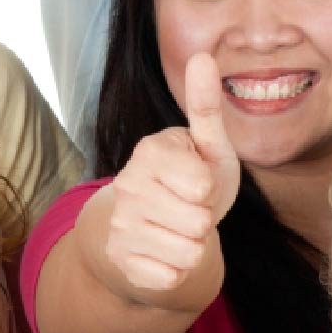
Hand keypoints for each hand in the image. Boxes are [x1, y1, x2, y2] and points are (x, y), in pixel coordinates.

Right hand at [96, 52, 241, 291]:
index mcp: (149, 152)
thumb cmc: (191, 181)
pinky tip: (166, 254)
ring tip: (180, 230)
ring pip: (188, 252)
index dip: (209, 189)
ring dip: (194, 246)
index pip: (202, 185)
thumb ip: (207, 107)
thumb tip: (202, 56)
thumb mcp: (208, 146)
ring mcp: (122, 225)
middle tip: (190, 210)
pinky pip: (172, 276)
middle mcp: (128, 186)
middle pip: (199, 222)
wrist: (157, 229)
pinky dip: (179, 270)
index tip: (197, 182)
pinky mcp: (122, 260)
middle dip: (205, 221)